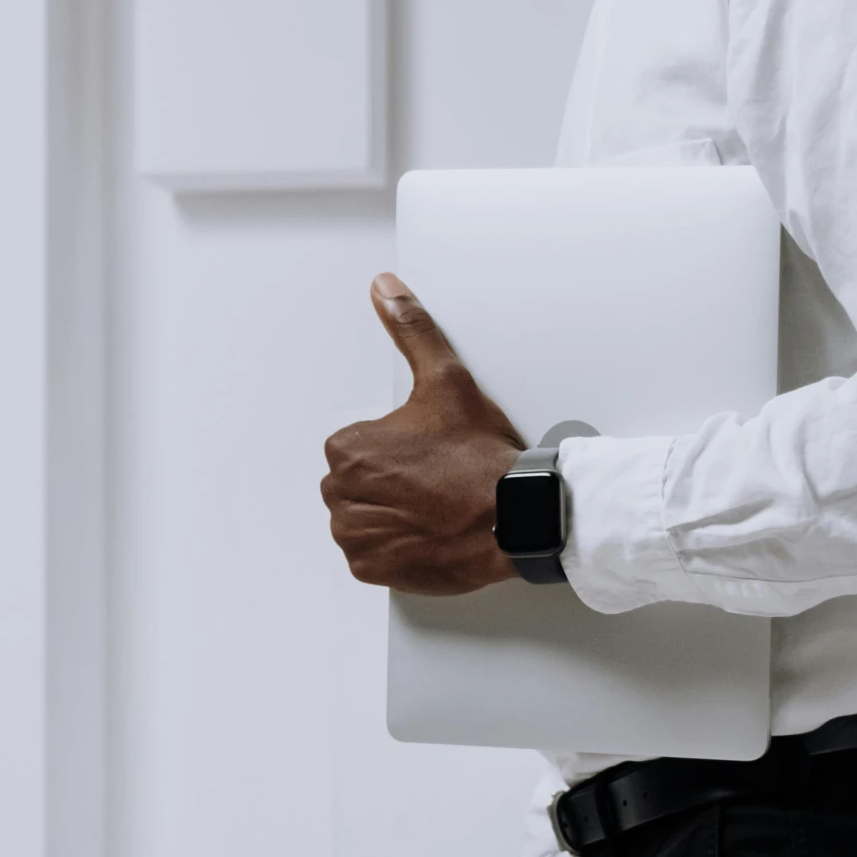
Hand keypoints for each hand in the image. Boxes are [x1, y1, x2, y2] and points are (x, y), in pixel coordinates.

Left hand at [322, 274, 523, 593]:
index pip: (357, 447)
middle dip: (390, 483)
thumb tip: (385, 288)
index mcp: (348, 450)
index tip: (429, 454)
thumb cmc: (481, 458)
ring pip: (364, 519)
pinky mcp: (374, 568)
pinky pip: (373, 555)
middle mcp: (341, 496)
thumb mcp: (447, 381)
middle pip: (357, 484)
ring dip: (392, 514)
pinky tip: (429, 532)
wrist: (514, 518)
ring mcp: (357, 537)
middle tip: (436, 480)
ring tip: (435, 507)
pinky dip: (396, 547)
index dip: (398, 449)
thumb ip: (412, 330)